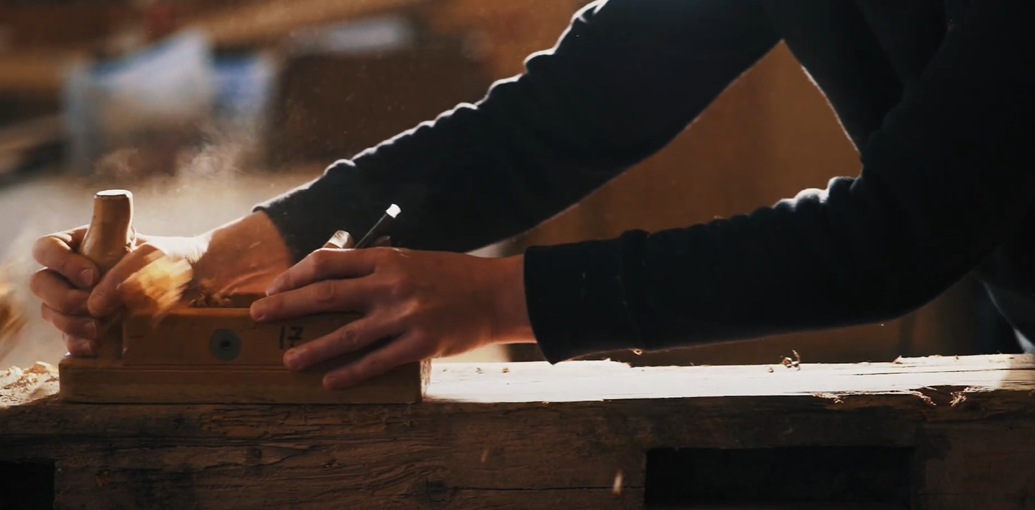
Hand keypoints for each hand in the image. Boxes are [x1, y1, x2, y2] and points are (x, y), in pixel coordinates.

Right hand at [30, 227, 206, 355]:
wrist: (197, 277)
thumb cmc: (174, 255)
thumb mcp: (153, 255)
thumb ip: (124, 272)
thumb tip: (94, 305)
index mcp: (83, 242)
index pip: (47, 248)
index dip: (60, 263)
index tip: (91, 275)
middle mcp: (74, 269)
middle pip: (42, 283)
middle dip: (62, 299)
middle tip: (92, 307)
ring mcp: (80, 296)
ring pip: (52, 311)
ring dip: (69, 323)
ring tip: (98, 329)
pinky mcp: (91, 321)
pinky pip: (69, 336)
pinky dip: (77, 343)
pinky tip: (92, 348)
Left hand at [250, 248, 531, 389]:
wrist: (495, 294)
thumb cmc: (452, 277)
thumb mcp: (411, 260)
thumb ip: (376, 267)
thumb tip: (334, 278)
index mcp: (385, 259)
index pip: (327, 262)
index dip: (294, 275)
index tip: (274, 288)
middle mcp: (390, 285)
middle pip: (325, 295)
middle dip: (286, 306)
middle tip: (258, 316)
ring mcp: (404, 315)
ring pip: (346, 334)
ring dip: (312, 348)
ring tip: (288, 359)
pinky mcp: (419, 343)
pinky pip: (376, 361)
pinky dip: (350, 372)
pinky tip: (330, 381)